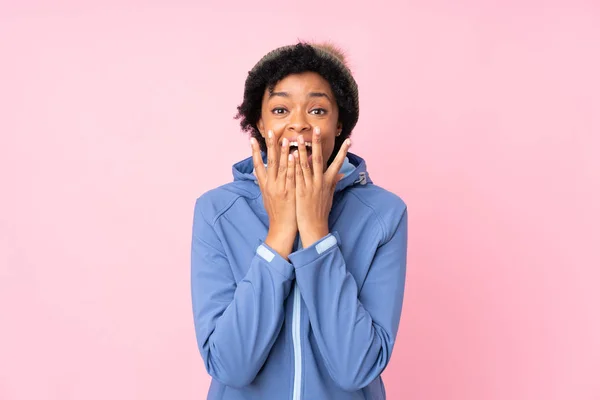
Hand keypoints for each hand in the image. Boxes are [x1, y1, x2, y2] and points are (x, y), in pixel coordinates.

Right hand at [251, 130, 296, 258]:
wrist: (281, 229)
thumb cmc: (277, 214)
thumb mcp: (267, 198)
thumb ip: (265, 184)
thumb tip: (259, 175)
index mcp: (264, 186)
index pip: (257, 165)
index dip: (254, 152)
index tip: (252, 139)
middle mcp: (270, 185)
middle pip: (269, 162)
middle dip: (269, 146)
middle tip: (269, 131)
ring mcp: (280, 188)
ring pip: (280, 167)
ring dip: (282, 152)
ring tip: (284, 138)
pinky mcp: (289, 192)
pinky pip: (290, 176)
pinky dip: (291, 165)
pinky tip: (293, 155)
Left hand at [294, 127, 350, 247]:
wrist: (314, 227)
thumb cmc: (321, 212)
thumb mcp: (330, 196)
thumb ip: (334, 182)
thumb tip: (342, 173)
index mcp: (328, 183)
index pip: (337, 163)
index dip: (343, 152)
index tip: (349, 140)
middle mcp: (320, 182)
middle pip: (319, 159)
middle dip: (318, 143)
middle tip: (318, 129)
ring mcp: (310, 186)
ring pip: (306, 164)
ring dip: (303, 149)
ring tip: (299, 136)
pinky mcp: (300, 191)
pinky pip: (297, 175)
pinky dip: (295, 164)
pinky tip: (292, 155)